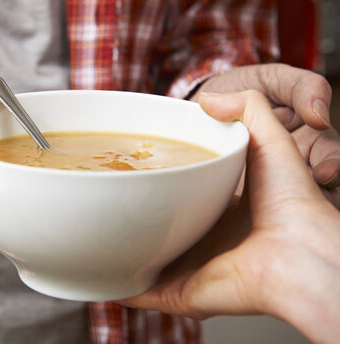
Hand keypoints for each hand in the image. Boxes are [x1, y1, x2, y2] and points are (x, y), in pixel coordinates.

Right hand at [121, 90, 339, 343]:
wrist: (300, 254)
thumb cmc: (293, 203)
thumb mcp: (272, 140)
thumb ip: (247, 108)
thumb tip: (208, 97)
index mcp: (225, 211)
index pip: (186, 194)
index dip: (165, 179)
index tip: (141, 164)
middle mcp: (208, 242)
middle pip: (161, 227)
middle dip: (136, 215)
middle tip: (108, 194)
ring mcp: (192, 269)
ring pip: (146, 259)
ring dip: (121, 248)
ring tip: (91, 231)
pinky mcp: (180, 293)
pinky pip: (140, 292)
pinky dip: (116, 286)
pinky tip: (96, 273)